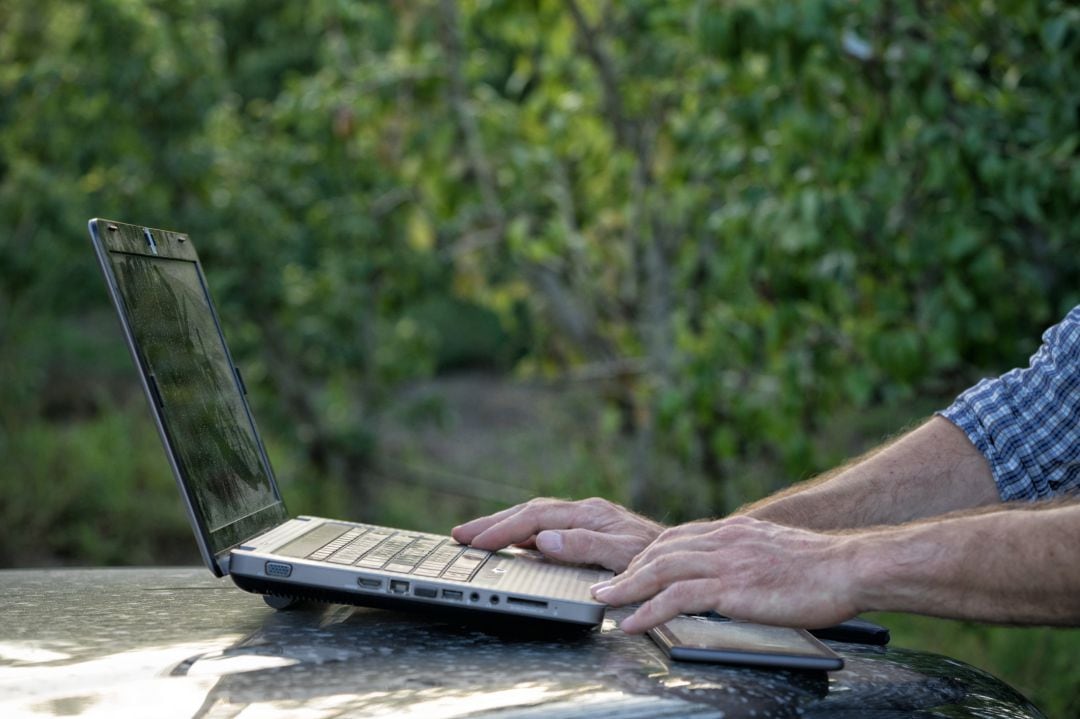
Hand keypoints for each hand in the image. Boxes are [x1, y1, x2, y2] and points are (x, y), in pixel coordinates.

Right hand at [451, 497, 664, 571]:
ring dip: (503, 526)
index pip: (535, 519)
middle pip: (529, 512)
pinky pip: (546, 528)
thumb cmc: (660, 560)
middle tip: (458, 534)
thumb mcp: (623, 555)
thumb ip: (584, 545)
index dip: (502, 530)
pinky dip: (522, 533)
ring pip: (535, 518)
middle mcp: (585, 512)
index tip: (475, 542)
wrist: (686, 559)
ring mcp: (586, 521)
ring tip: (475, 536)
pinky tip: (512, 544)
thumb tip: (544, 539)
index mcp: (589, 515)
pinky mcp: (588, 531)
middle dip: (492, 523)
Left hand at [591, 515, 859, 632]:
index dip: (648, 553)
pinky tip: (633, 624)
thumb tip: (734, 571)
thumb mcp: (774, 550)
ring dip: (626, 587)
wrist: (850, 567)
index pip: (677, 536)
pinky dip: (649, 611)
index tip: (629, 567)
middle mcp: (723, 539)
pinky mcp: (732, 587)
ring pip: (660, 569)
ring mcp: (726, 561)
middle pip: (660, 549)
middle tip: (603, 583)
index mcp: (733, 530)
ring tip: (605, 601)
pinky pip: (678, 598)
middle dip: (626, 567)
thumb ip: (746, 554)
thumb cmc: (821, 567)